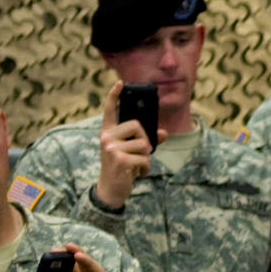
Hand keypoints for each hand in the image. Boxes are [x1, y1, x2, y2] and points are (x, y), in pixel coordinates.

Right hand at [93, 82, 153, 210]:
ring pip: (143, 145)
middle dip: (145, 141)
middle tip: (140, 154)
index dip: (114, 95)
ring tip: (136, 166)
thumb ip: (146, 141)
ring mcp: (111, 148)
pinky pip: (144, 159)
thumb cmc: (122, 167)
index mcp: (108, 131)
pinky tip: (137, 174)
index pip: (110, 110)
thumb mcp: (131, 152)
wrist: (111, 189)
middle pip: (137, 126)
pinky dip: (145, 169)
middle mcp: (106, 137)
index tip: (121, 83)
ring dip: (146, 158)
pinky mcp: (119, 159)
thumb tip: (164, 133)